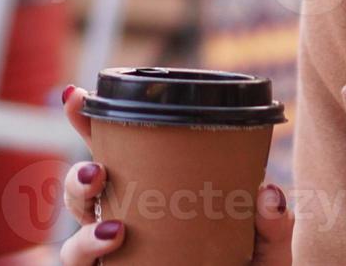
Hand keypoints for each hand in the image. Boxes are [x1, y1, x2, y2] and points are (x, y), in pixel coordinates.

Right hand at [57, 85, 295, 265]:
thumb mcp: (269, 245)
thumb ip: (273, 222)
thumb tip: (267, 193)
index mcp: (154, 196)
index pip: (116, 156)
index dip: (90, 125)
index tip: (78, 96)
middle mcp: (126, 225)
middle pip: (83, 195)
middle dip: (77, 178)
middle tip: (97, 172)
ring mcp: (115, 261)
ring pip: (73, 241)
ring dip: (83, 230)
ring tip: (114, 227)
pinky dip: (87, 251)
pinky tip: (113, 240)